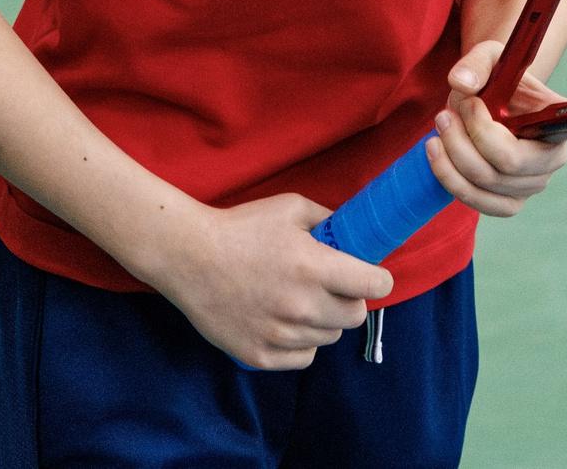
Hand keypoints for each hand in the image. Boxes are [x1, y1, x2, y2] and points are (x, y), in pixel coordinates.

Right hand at [148, 193, 393, 369]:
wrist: (189, 256)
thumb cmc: (241, 227)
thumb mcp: (290, 208)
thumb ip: (328, 219)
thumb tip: (353, 230)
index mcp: (315, 267)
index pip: (375, 286)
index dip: (378, 279)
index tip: (370, 275)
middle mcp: (302, 305)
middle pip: (355, 317)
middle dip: (351, 300)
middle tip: (332, 287)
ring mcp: (280, 334)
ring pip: (329, 337)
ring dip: (324, 320)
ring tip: (301, 301)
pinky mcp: (260, 355)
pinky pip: (304, 357)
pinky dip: (303, 342)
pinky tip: (287, 322)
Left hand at [426, 41, 566, 217]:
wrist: (478, 103)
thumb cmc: (493, 80)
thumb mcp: (489, 58)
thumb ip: (476, 63)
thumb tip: (462, 84)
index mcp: (558, 118)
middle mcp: (552, 156)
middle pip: (512, 162)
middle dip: (473, 134)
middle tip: (452, 107)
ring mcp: (531, 185)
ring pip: (487, 181)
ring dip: (454, 152)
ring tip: (440, 121)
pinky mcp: (507, 202)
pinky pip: (478, 202)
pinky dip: (449, 177)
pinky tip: (436, 150)